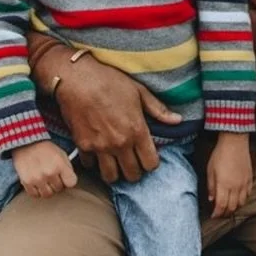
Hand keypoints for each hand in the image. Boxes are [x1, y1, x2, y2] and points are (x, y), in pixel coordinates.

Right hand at [10, 139, 78, 198]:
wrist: (26, 143)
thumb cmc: (45, 148)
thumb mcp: (61, 154)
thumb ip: (67, 168)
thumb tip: (70, 181)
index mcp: (60, 165)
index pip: (71, 183)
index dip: (68, 180)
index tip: (65, 177)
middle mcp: (49, 173)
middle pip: (59, 189)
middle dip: (57, 183)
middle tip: (52, 176)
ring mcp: (37, 179)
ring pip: (47, 194)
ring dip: (47, 189)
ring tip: (45, 180)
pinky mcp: (27, 182)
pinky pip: (35, 195)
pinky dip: (36, 191)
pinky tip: (37, 183)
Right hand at [34, 42, 170, 182]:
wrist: (77, 78)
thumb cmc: (110, 81)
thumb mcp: (139, 91)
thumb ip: (158, 109)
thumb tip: (177, 120)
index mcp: (137, 131)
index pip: (151, 164)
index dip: (151, 163)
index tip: (147, 156)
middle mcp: (120, 143)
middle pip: (132, 175)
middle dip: (134, 171)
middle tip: (132, 162)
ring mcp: (100, 147)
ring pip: (111, 177)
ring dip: (114, 172)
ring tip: (115, 163)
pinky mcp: (83, 146)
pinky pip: (90, 165)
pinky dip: (93, 162)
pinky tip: (96, 153)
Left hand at [207, 132, 253, 216]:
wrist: (235, 142)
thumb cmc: (220, 154)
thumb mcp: (210, 170)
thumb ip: (211, 186)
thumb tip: (211, 199)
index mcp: (224, 185)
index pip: (221, 206)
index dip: (217, 213)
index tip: (213, 216)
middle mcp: (235, 186)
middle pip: (232, 207)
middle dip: (225, 213)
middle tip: (220, 214)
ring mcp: (244, 183)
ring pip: (241, 203)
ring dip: (234, 208)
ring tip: (228, 208)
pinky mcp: (250, 179)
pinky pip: (248, 194)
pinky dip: (242, 200)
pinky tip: (237, 198)